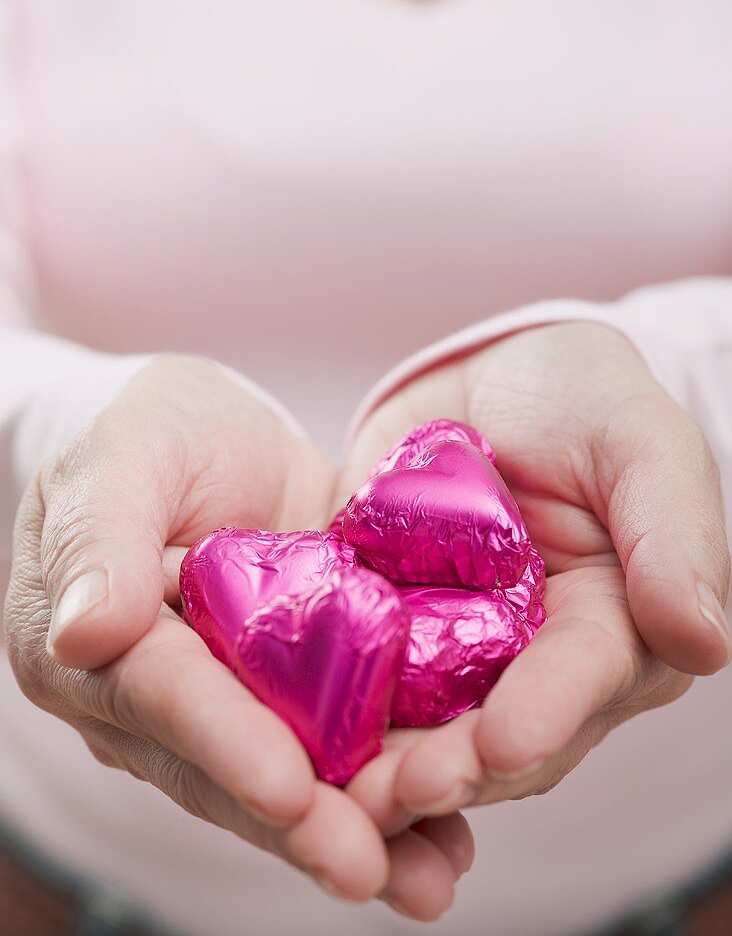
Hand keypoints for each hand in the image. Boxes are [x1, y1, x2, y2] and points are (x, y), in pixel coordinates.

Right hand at [5, 356, 471, 918]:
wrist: (208, 430)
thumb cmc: (148, 432)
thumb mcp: (121, 458)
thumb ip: (98, 538)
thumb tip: (84, 636)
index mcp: (97, 653)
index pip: (161, 698)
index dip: (224, 743)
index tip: (288, 790)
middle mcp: (160, 702)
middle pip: (228, 767)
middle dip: (302, 823)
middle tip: (371, 868)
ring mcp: (233, 701)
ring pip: (291, 775)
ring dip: (361, 828)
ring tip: (428, 875)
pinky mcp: (299, 687)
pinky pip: (340, 742)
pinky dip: (393, 788)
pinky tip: (449, 830)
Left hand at [343, 323, 730, 824]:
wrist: (494, 376)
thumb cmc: (583, 396)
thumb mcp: (636, 439)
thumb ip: (673, 532)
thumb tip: (703, 642)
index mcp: (619, 625)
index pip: (586, 678)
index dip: (546, 716)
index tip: (501, 747)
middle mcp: (543, 660)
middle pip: (504, 730)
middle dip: (455, 767)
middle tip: (393, 795)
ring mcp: (465, 654)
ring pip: (433, 726)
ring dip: (389, 766)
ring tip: (339, 795)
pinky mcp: (397, 633)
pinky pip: (367, 679)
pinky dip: (337, 711)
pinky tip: (294, 737)